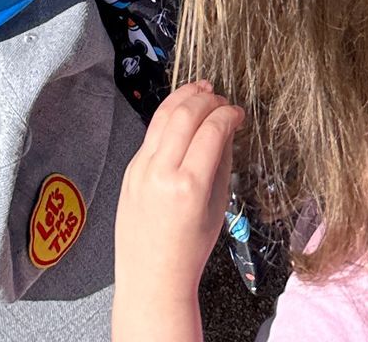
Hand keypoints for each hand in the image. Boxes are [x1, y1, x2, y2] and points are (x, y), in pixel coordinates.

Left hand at [112, 82, 241, 341]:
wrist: (151, 278)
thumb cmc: (189, 253)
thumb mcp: (216, 210)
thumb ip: (221, 165)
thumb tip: (227, 129)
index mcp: (188, 187)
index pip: (211, 131)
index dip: (228, 115)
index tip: (238, 112)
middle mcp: (160, 172)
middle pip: (184, 115)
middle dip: (206, 99)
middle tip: (221, 97)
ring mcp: (140, 169)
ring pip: (162, 116)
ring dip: (183, 96)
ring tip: (200, 89)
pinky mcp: (129, 169)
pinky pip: (151, 133)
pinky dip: (168, 116)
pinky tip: (180, 112)